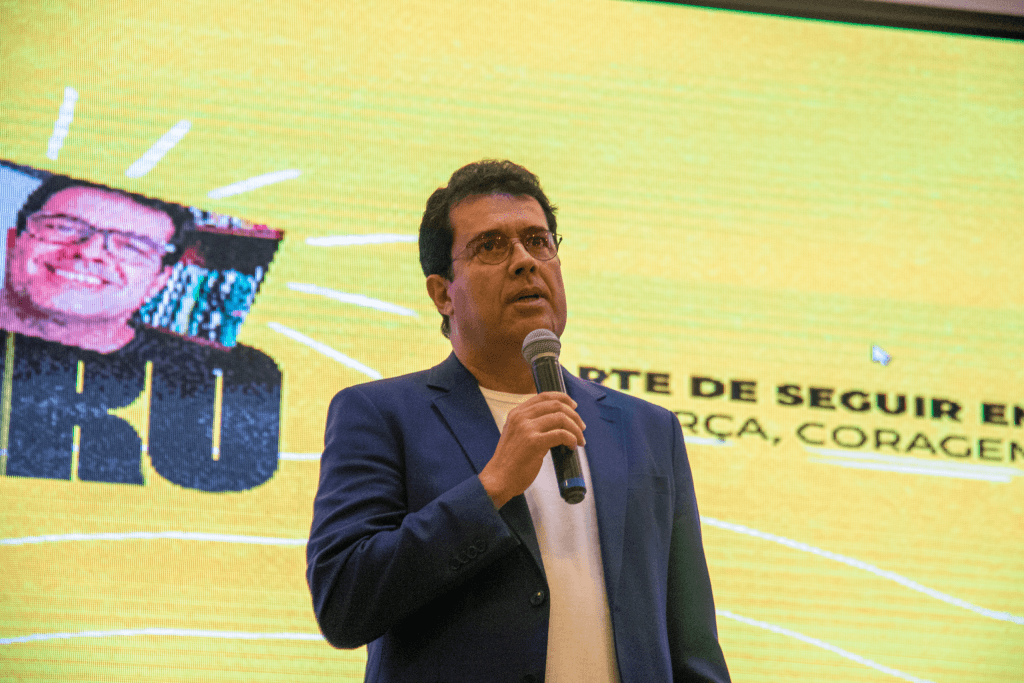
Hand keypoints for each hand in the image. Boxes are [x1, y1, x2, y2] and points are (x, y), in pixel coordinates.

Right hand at [479, 392, 585, 508]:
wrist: (498, 479)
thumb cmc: (510, 461)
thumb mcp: (515, 434)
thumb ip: (530, 424)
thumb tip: (557, 421)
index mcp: (516, 413)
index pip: (544, 396)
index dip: (563, 398)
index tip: (574, 407)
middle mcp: (521, 417)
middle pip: (556, 405)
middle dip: (574, 415)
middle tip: (581, 428)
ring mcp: (527, 428)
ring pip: (561, 418)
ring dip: (575, 429)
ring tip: (579, 440)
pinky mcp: (534, 442)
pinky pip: (561, 434)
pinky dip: (571, 439)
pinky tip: (572, 446)